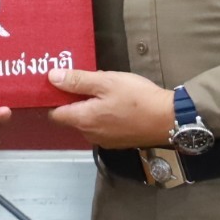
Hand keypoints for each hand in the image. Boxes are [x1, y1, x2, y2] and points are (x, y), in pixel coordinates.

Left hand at [46, 69, 177, 149]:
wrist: (168, 119)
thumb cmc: (136, 98)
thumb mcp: (106, 81)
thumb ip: (78, 80)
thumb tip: (51, 77)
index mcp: (83, 120)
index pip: (55, 114)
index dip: (54, 99)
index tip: (59, 84)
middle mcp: (89, 134)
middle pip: (71, 118)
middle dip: (74, 101)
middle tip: (85, 81)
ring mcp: (104, 140)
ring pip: (87, 122)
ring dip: (90, 108)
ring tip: (103, 90)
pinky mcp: (118, 142)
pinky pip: (102, 127)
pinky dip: (103, 117)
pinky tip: (116, 104)